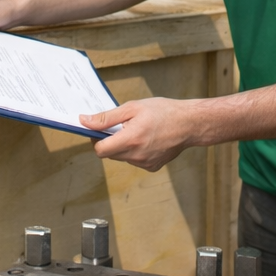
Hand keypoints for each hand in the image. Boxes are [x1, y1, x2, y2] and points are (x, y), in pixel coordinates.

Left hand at [80, 98, 198, 171]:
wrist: (190, 124)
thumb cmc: (163, 112)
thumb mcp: (132, 108)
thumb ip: (106, 117)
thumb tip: (85, 121)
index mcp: (130, 140)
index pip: (100, 150)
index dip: (96, 139)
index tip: (99, 130)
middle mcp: (137, 156)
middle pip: (110, 154)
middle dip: (110, 141)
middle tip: (121, 126)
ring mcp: (145, 164)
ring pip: (122, 157)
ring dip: (123, 146)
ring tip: (138, 131)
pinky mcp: (152, 167)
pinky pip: (135, 161)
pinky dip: (135, 151)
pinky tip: (147, 140)